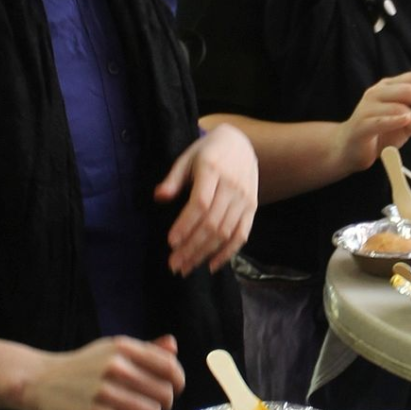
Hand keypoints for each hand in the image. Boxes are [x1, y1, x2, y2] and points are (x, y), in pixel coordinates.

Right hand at [22, 335, 184, 409]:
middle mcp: (116, 367)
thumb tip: (173, 347)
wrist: (39, 382)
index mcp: (124, 347)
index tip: (173, 389)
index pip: (169, 366)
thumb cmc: (82, 366)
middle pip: (164, 393)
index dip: (178, 381)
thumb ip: (145, 350)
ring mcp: (103, 392)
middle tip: (153, 407)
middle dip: (164, 404)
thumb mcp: (111, 349)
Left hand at [157, 124, 258, 274]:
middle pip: (213, 223)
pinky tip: (212, 265)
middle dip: (192, 247)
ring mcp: (244, 198)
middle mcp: (232, 185)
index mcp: (213, 170)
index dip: (186, 225)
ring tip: (187, 266)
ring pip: (226, 232)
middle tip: (174, 264)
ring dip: (205, 253)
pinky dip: (228, 252)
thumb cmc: (208, 152)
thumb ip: (173, 178)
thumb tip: (158, 197)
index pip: (200, 204)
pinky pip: (242, 234)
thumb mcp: (187, 158)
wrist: (240, 142)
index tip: (171, 242)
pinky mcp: (252, 207)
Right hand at [333, 73, 410, 172]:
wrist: (348, 149)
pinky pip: (382, 120)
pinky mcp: (362, 125)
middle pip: (409, 89)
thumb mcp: (404, 123)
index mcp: (388, 86)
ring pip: (400, 107)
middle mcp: (377, 92)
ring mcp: (368, 107)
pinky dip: (398, 122)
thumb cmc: (378, 134)